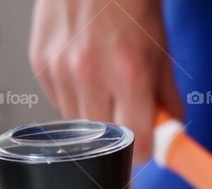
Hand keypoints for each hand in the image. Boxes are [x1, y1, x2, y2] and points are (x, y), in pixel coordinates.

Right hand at [28, 0, 182, 161]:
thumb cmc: (130, 2)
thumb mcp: (161, 50)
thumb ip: (166, 97)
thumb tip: (172, 130)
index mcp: (129, 73)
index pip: (138, 141)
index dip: (147, 151)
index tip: (151, 149)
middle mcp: (90, 74)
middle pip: (106, 139)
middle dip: (122, 135)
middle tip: (131, 118)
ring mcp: (60, 69)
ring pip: (80, 125)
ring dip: (96, 118)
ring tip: (107, 89)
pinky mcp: (40, 63)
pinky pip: (59, 102)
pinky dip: (75, 99)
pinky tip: (86, 77)